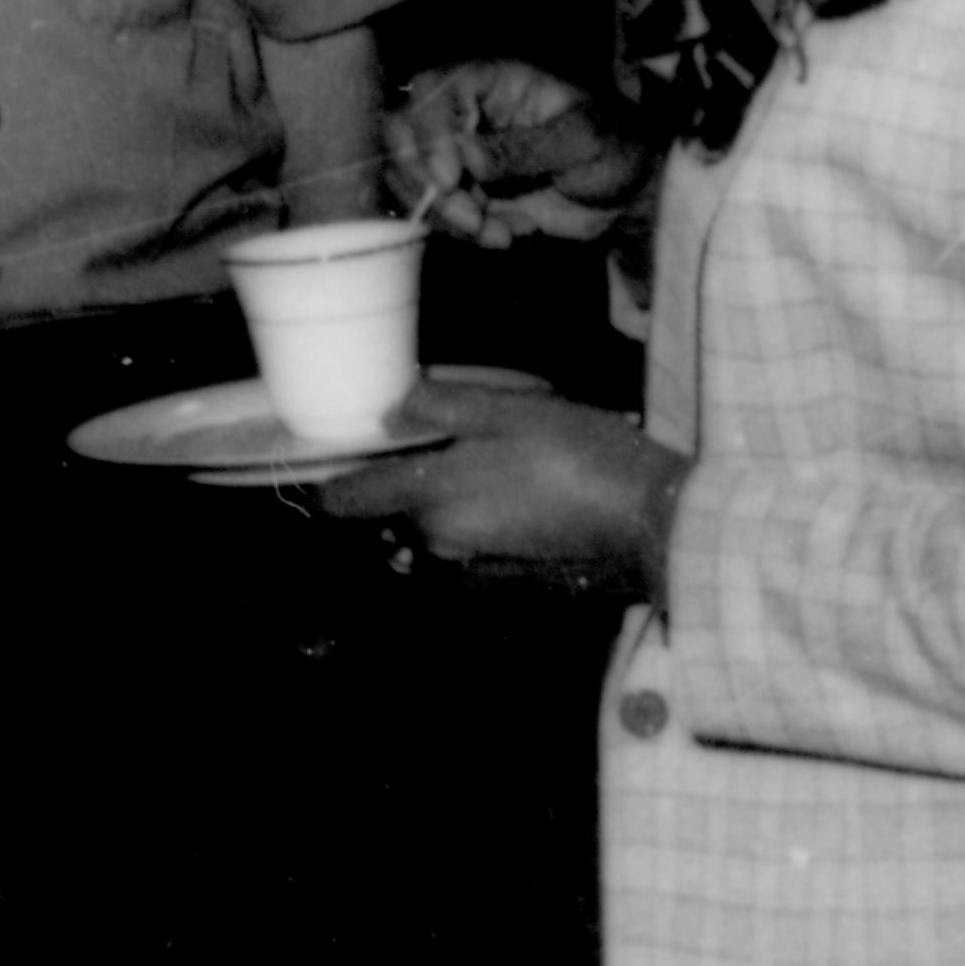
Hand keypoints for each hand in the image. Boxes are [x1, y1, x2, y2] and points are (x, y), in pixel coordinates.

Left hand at [317, 379, 685, 599]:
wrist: (644, 513)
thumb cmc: (572, 452)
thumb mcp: (504, 410)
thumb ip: (440, 405)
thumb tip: (388, 410)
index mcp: (430, 494)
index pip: (351, 499)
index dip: (328, 483)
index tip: (319, 459)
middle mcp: (440, 533)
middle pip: (392, 508)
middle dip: (395, 474)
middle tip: (417, 427)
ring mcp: (473, 552)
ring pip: (429, 519)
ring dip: (435, 489)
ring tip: (468, 442)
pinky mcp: (505, 560)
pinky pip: (463, 530)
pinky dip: (466, 504)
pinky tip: (501, 472)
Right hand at [386, 62, 656, 248]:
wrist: (627, 191)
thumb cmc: (614, 148)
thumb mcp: (581, 142)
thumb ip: (524, 147)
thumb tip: (469, 158)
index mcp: (493, 79)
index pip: (432, 90)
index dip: (429, 133)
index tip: (450, 179)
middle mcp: (464, 109)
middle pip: (400, 131)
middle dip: (425, 182)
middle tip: (470, 217)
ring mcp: (456, 150)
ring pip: (407, 175)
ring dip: (442, 214)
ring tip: (495, 232)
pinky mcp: (460, 188)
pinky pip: (430, 208)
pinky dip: (456, 231)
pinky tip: (502, 236)